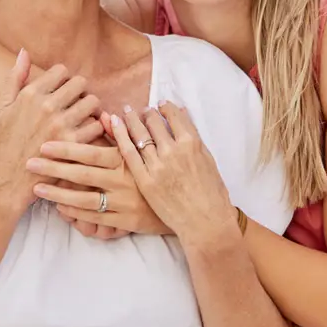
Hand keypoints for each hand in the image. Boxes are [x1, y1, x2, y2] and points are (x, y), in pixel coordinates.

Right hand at [0, 50, 103, 211]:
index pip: (62, 70)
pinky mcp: (73, 144)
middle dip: (80, 91)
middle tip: (77, 102)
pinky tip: (87, 132)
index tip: (63, 90)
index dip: (65, 79)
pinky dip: (96, 128)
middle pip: (81, 83)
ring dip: (91, 108)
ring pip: (93, 102)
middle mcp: (47, 106)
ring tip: (84, 116)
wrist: (9, 178)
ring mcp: (61, 125)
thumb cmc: (5, 141)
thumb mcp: (2, 107)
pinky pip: (97, 125)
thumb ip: (14, 77)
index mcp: (31, 94)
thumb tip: (24, 51)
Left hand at [26, 126, 170, 238]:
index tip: (45, 144)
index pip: (92, 152)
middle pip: (82, 174)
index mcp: (129, 160)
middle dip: (54, 168)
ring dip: (58, 193)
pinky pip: (95, 218)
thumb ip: (126, 133)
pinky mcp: (125, 222)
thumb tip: (104, 115)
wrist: (191, 207)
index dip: (67, 148)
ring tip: (37, 188)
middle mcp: (124, 181)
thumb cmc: (170, 172)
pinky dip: (76, 213)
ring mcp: (124, 203)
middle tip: (30, 162)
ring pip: (84, 199)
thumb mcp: (152, 148)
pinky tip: (59, 208)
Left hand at [109, 102, 239, 248]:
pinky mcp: (144, 180)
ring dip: (130, 120)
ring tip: (124, 114)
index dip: (165, 108)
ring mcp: (157, 166)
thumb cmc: (212, 193)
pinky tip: (114, 125)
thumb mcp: (207, 160)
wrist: (205, 221)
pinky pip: (127, 153)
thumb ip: (193, 136)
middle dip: (145, 113)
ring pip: (138, 134)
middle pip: (153, 123)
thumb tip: (183, 113)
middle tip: (138, 110)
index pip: (174, 116)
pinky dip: (119, 136)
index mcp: (192, 143)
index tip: (159, 105)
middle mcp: (173, 150)